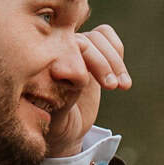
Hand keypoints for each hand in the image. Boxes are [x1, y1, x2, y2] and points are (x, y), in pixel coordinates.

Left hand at [45, 24, 131, 156]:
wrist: (64, 127)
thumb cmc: (53, 122)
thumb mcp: (54, 113)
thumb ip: (58, 91)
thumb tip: (62, 68)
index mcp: (41, 59)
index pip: (65, 45)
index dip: (83, 59)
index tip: (87, 82)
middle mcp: (55, 47)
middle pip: (85, 40)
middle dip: (102, 64)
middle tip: (111, 87)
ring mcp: (74, 46)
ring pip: (99, 36)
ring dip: (114, 62)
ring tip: (122, 86)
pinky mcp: (92, 50)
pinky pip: (107, 37)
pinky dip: (118, 55)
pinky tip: (121, 80)